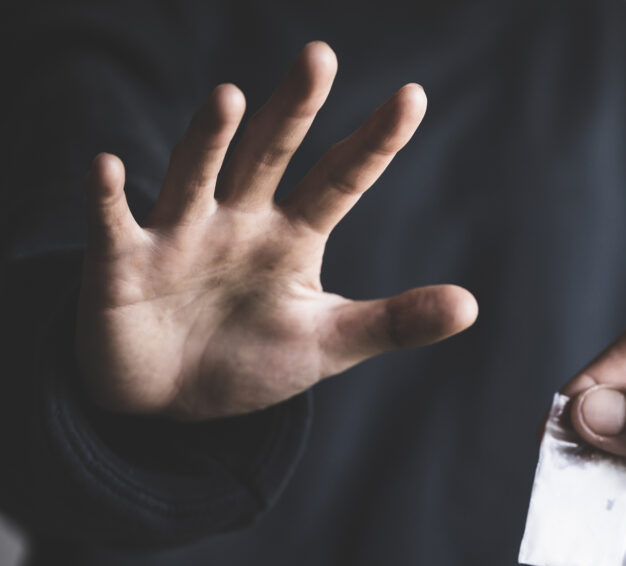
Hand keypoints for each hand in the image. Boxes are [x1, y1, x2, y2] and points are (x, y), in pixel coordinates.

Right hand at [77, 42, 476, 420]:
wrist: (170, 402)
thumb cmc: (250, 360)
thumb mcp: (328, 342)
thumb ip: (394, 322)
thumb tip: (471, 305)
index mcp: (292, 237)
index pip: (341, 179)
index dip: (375, 143)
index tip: (413, 97)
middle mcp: (238, 222)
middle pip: (270, 155)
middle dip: (294, 110)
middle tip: (321, 57)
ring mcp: (179, 238)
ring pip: (196, 175)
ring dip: (211, 138)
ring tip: (232, 98)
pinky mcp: (121, 266)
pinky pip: (113, 225)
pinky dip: (108, 199)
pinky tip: (108, 165)